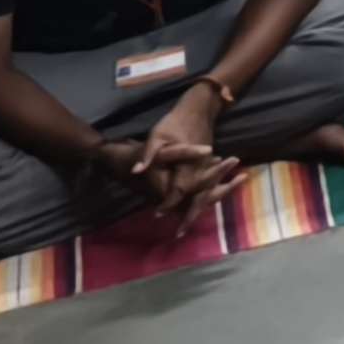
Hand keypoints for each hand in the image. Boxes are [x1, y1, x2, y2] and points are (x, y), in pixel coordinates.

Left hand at [128, 90, 234, 217]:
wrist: (198, 109)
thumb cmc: (174, 124)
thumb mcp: (156, 137)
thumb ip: (147, 156)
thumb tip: (136, 171)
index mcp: (186, 168)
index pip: (178, 192)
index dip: (168, 204)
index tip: (158, 215)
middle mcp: (199, 172)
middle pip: (197, 199)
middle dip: (188, 216)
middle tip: (179, 233)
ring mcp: (205, 170)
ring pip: (205, 195)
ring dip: (198, 209)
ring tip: (188, 225)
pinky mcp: (207, 167)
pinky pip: (208, 188)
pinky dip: (204, 198)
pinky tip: (199, 206)